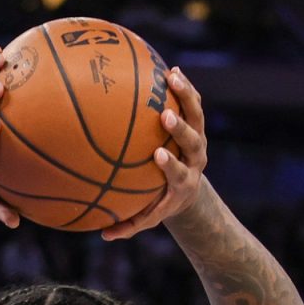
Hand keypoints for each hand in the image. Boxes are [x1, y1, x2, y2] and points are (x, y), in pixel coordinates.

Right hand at [102, 67, 208, 240]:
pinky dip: (184, 86)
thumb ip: (130, 225)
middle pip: (193, 140)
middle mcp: (196, 158)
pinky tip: (170, 69)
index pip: (179, 172)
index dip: (171, 163)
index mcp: (184, 181)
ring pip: (197, 114)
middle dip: (181, 128)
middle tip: (166, 115)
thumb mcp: (148, 218)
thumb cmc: (160, 203)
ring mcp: (198, 139)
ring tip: (172, 76)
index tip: (158, 154)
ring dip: (186, 95)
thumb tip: (104, 236)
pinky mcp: (197, 124)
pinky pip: (192, 101)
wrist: (187, 190)